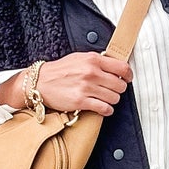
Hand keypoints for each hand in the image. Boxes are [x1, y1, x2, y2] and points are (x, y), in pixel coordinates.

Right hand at [0, 53, 131, 118]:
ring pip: (114, 98)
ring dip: (112, 100)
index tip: (127, 79)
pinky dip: (107, 110)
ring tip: (105, 99)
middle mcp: (91, 72)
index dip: (128, 75)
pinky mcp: (81, 101)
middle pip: (120, 85)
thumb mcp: (79, 58)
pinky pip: (104, 108)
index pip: (122, 67)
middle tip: (112, 90)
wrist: (40, 82)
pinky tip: (103, 108)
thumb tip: (114, 66)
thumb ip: (97, 61)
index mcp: (93, 60)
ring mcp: (87, 88)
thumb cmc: (59, 71)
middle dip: (118, 89)